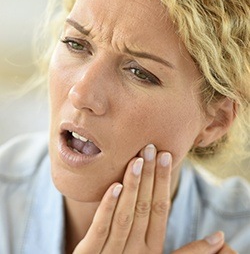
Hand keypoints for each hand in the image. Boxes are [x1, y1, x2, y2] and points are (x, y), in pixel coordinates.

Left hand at [72, 144, 235, 253]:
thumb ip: (184, 251)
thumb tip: (219, 238)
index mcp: (152, 249)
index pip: (160, 210)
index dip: (163, 182)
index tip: (166, 156)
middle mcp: (136, 251)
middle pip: (144, 208)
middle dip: (149, 177)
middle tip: (152, 148)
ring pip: (125, 216)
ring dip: (133, 186)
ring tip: (138, 159)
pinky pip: (100, 229)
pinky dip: (108, 207)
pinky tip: (114, 186)